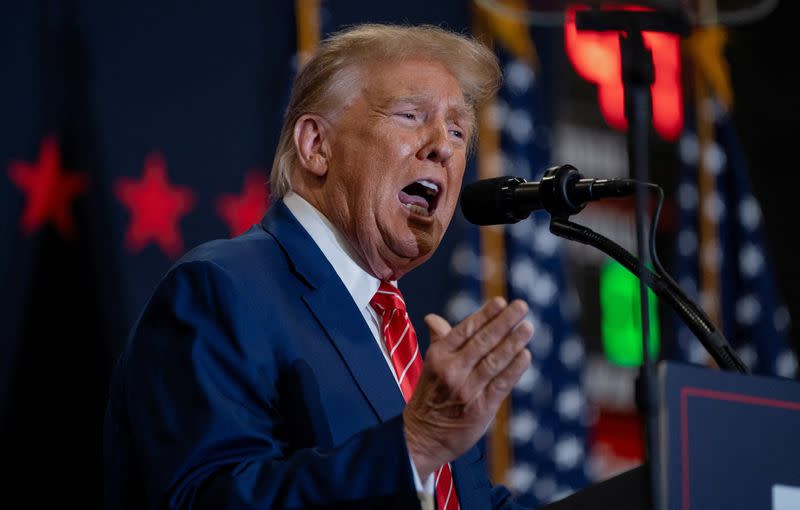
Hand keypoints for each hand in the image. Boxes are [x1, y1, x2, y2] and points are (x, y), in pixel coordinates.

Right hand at [402, 297, 532, 478]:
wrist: (422, 437)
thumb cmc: (430, 396)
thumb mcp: (430, 366)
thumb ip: (439, 340)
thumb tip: (432, 318)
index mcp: (438, 355)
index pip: (465, 329)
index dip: (485, 315)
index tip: (501, 301)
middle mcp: (452, 370)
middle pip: (482, 341)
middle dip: (504, 322)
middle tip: (521, 306)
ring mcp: (467, 389)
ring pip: (494, 360)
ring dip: (513, 342)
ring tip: (528, 327)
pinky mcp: (481, 408)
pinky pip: (501, 384)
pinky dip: (514, 369)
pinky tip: (526, 355)